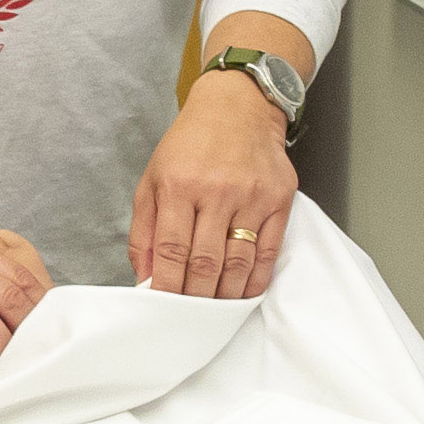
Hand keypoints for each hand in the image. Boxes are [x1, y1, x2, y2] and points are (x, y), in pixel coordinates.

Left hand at [135, 73, 298, 299]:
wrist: (239, 106)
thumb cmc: (191, 144)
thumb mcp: (153, 178)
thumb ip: (144, 230)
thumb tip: (146, 277)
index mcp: (179, 185)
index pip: (172, 251)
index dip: (167, 287)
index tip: (163, 308)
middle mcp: (216, 191)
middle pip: (205, 262)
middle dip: (195, 298)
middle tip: (189, 317)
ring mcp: (252, 196)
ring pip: (239, 262)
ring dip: (225, 295)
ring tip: (215, 309)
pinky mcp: (280, 199)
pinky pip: (269, 251)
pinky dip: (256, 279)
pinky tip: (244, 292)